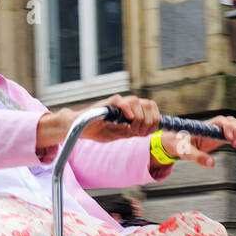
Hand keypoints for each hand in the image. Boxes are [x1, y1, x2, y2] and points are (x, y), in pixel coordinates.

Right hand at [36, 95, 160, 149]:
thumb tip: (146, 132)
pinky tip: (127, 120)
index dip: (155, 119)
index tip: (149, 131)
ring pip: (136, 100)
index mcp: (130, 111)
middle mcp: (126, 104)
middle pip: (148, 103)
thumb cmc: (97, 130)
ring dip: (139, 117)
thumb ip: (131, 132)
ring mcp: (116, 103)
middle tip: (139, 132)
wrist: (80, 128)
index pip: (151, 107)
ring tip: (131, 128)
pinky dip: (128, 110)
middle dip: (148, 120)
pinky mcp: (106, 104)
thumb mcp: (118, 135)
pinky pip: (120, 101)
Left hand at [160, 114, 235, 168]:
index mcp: (204, 126)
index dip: (228, 127)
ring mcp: (216, 130)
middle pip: (230, 121)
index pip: (220, 121)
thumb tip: (211, 163)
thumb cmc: (178, 143)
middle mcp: (212, 126)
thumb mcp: (185, 151)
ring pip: (233, 125)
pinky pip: (232, 132)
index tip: (230, 138)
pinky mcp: (219, 136)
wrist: (175, 142)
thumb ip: (197, 157)